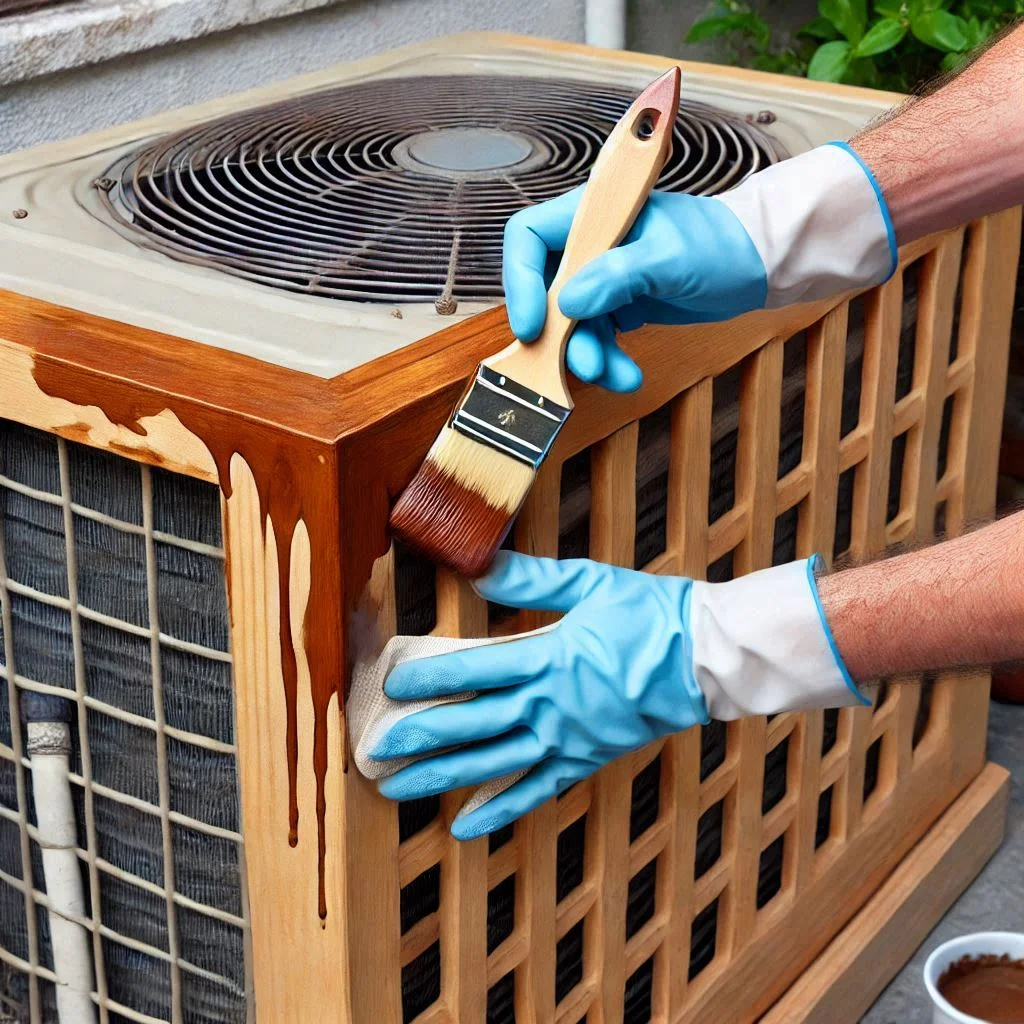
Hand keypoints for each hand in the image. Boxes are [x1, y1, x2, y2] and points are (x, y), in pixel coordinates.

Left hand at [367, 552, 865, 839]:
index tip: (390, 683)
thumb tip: (477, 567)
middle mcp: (550, 705)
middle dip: (419, 736)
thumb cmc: (653, 615)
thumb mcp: (590, 584)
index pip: (474, 669)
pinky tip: (467, 825)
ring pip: (494, 763)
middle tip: (373, 749)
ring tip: (398, 791)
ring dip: (444, 778)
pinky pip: (538, 790)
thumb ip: (530, 580)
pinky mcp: (586, 758)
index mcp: (549, 657)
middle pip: (472, 723)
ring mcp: (567, 738)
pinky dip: (502, 809)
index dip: (428, 676)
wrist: (708, 658)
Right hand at [502, 187, 766, 392]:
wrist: (758, 266)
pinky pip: (596, 339)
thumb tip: (569, 303)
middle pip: (544, 291)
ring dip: (588, 356)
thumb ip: (618, 276)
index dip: (520, 281)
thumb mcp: (670, 257)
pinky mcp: (617, 306)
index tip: (532, 325)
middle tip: (584, 364)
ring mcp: (601, 278)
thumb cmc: (721, 243)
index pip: (528, 237)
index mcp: (595, 215)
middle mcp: (589, 246)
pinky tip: (628, 376)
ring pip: (569, 325)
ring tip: (617, 376)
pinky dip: (608, 361)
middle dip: (560, 335)